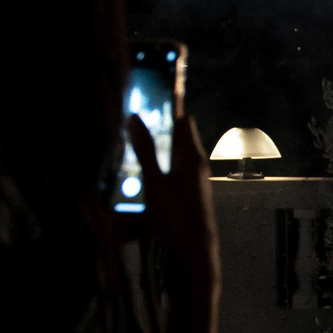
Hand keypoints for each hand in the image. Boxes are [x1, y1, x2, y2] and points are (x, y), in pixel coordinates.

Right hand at [127, 113, 219, 301]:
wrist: (197, 251)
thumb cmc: (176, 218)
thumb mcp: (154, 184)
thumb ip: (145, 151)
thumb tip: (134, 118)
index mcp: (190, 154)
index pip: (181, 115)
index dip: (169, 98)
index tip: (154, 80)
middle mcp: (196, 160)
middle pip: (179, 129)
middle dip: (162, 116)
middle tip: (139, 105)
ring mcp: (195, 174)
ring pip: (177, 146)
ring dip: (160, 137)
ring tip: (137, 129)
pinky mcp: (191, 186)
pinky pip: (176, 161)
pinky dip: (162, 155)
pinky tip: (147, 161)